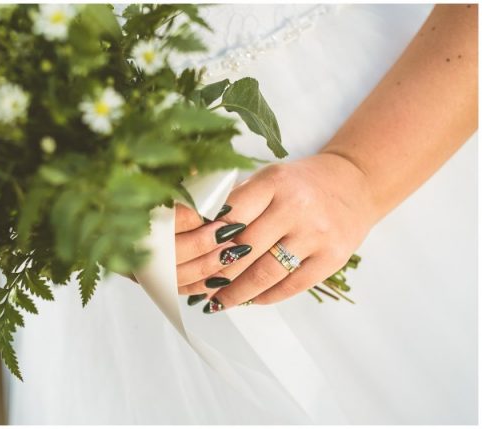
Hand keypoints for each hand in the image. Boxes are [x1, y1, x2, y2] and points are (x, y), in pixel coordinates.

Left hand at [175, 152, 375, 311]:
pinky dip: (265, 297)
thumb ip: (238, 201)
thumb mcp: (269, 178)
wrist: (356, 183)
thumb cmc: (302, 184)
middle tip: (196, 287)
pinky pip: (291, 286)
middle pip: (242, 249)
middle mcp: (296, 206)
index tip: (189, 256)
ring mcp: (316, 234)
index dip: (205, 240)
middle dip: (215, 272)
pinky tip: (250, 300)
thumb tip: (199, 234)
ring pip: (264, 273)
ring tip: (217, 301)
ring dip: (236, 293)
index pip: (228, 215)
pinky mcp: (332, 257)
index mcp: (274, 182)